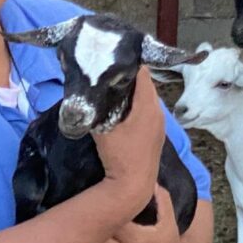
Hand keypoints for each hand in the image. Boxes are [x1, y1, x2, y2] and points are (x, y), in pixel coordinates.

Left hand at [81, 185, 183, 242]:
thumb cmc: (167, 241)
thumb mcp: (169, 219)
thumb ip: (161, 198)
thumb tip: (149, 178)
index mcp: (138, 240)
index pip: (114, 220)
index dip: (103, 207)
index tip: (96, 194)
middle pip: (97, 234)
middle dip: (88, 219)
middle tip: (78, 203)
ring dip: (79, 235)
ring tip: (71, 219)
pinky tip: (72, 240)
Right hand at [92, 67, 163, 211]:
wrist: (133, 186)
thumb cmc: (119, 155)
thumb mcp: (102, 128)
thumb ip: (94, 107)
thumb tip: (83, 91)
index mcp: (148, 105)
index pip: (143, 71)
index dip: (127, 61)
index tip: (111, 56)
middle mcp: (159, 111)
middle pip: (145, 83)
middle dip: (128, 75)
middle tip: (107, 70)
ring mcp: (160, 123)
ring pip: (147, 97)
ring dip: (132, 91)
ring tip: (112, 86)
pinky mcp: (157, 134)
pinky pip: (148, 110)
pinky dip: (136, 104)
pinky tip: (121, 108)